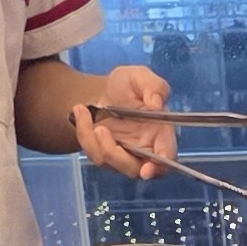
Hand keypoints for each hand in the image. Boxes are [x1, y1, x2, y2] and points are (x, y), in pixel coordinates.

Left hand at [70, 63, 173, 182]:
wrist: (104, 91)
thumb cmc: (128, 86)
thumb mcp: (140, 77)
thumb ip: (155, 86)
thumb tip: (156, 103)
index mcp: (161, 133)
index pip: (166, 157)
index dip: (159, 166)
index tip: (147, 169)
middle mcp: (145, 150)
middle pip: (135, 169)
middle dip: (116, 156)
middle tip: (100, 130)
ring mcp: (124, 156)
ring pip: (110, 162)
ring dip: (93, 139)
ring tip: (83, 110)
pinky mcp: (105, 157)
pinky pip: (93, 153)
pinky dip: (83, 132)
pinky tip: (80, 111)